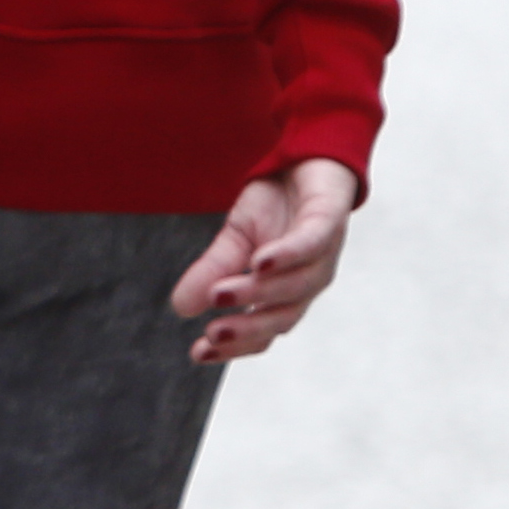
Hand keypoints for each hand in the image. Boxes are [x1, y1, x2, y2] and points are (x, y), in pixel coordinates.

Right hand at [171, 159, 361, 365]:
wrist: (305, 157)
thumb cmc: (276, 206)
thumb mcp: (235, 239)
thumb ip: (213, 271)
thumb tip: (180, 309)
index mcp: (284, 294)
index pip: (262, 332)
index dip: (233, 346)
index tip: (198, 352)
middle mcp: (307, 282)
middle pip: (282, 317)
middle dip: (247, 328)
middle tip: (213, 332)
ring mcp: (322, 254)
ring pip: (296, 285)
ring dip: (257, 292)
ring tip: (220, 293)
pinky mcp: (329, 220)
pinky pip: (311, 243)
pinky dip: (287, 255)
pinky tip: (260, 261)